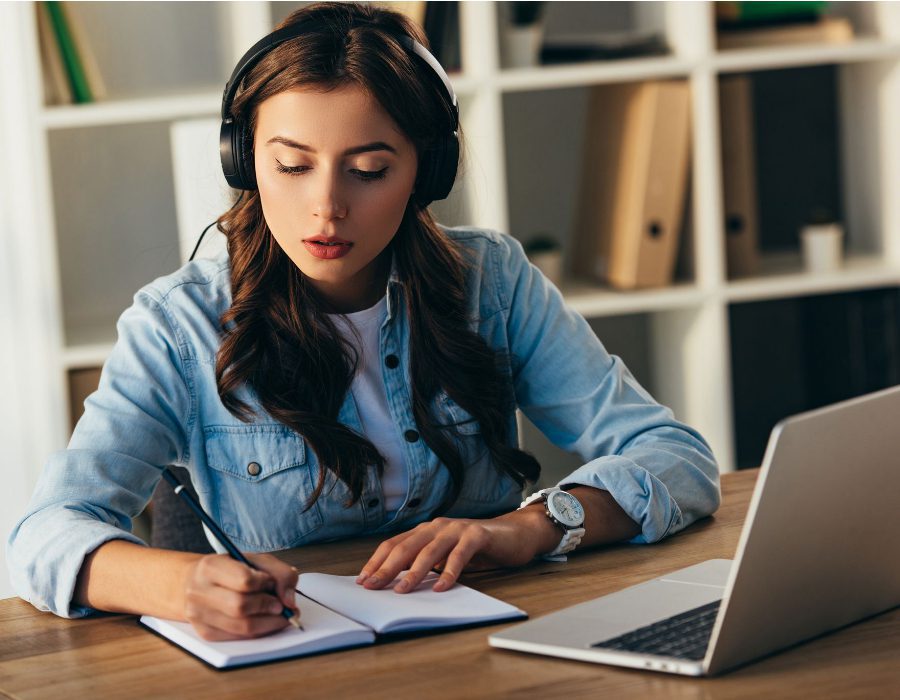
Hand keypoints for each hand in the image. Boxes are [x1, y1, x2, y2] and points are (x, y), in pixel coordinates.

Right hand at [182, 552, 299, 640]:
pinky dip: (258, 631)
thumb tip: (289, 600)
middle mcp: (199, 591)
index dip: (265, 583)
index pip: (244, 580)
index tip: (272, 584)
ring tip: (277, 614)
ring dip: (268, 623)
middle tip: (281, 605)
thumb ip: (280, 573)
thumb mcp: (255, 560)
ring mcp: (199, 615)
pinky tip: (264, 621)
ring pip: (241, 627)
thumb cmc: (230, 569)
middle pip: (241, 606)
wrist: (194, 582)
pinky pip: (238, 638)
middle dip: (268, 606)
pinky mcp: (205, 633)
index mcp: (210, 566)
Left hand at [355, 508, 560, 593]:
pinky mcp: (477, 535)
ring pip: (430, 550)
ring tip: (402, 590)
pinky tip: (441, 587)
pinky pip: (460, 555)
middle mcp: (438, 526)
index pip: (395, 544)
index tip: (363, 581)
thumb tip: (396, 583)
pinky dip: (449, 572)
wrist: (514, 534)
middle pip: (406, 547)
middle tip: (373, 586)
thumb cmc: (477, 548)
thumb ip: (426, 564)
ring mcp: (457, 529)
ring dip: (414, 572)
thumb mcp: (446, 556)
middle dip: (387, 568)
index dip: (377, 562)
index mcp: (426, 530)